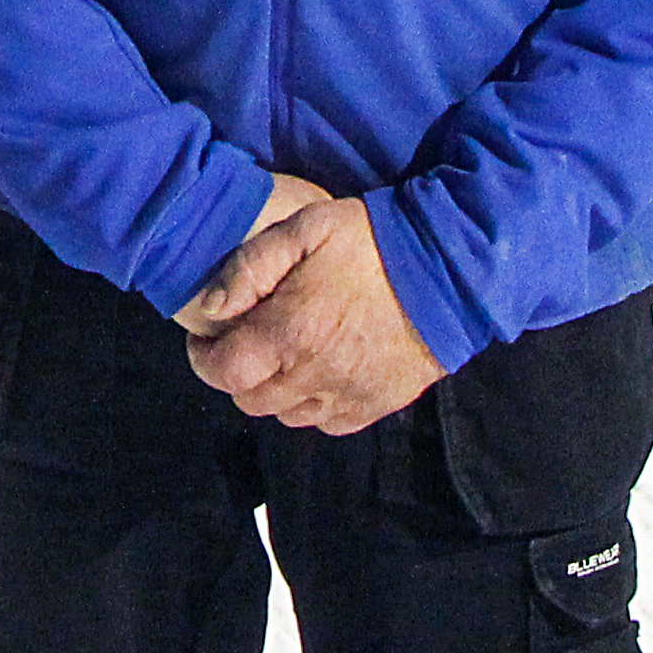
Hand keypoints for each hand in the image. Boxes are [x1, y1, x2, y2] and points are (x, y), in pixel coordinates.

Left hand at [185, 192, 445, 433]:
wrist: (448, 272)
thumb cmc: (371, 243)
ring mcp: (346, 398)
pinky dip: (313, 405)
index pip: (223, 373)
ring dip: (275, 391)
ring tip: (286, 355)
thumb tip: (211, 307)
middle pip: (251, 400)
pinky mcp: (374, 407)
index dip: (204, 360)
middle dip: (239, 374)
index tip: (208, 340)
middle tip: (248, 343)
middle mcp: (313, 377)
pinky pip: (326, 423)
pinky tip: (321, 371)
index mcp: (289, 334)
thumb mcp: (305, 229)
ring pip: (286, 416)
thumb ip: (250, 267)